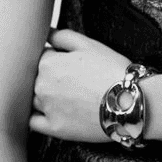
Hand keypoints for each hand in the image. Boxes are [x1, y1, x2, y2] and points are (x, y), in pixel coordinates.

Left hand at [29, 27, 130, 141]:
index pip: (39, 56)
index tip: (68, 62)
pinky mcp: (54, 128)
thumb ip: (61, 36)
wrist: (128, 102)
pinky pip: (34, 122)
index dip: (54, 57)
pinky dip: (38, 116)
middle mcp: (41, 86)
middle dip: (49, 76)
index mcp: (48, 63)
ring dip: (44, 95)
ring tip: (68, 95)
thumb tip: (45, 33)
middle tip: (71, 79)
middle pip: (35, 78)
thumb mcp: (89, 44)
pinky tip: (52, 112)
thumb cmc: (111, 70)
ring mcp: (46, 108)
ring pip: (33, 99)